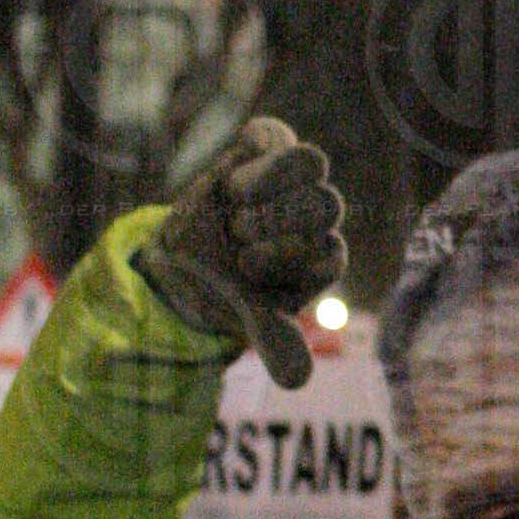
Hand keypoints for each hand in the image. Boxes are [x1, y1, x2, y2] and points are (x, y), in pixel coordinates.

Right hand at [136, 118, 344, 389]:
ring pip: (310, 163)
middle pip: (326, 203)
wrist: (189, 255)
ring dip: (262, 187)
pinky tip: (230, 178)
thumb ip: (275, 339)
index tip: (246, 265)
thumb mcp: (248, 313)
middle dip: (271, 223)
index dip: (280, 257)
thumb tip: (299, 384)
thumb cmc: (229, 287)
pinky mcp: (269, 147)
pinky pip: (271, 134)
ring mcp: (298, 181)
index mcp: (325, 256)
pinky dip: (251, 151)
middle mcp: (321, 218)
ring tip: (233, 207)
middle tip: (238, 236)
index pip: (329, 249)